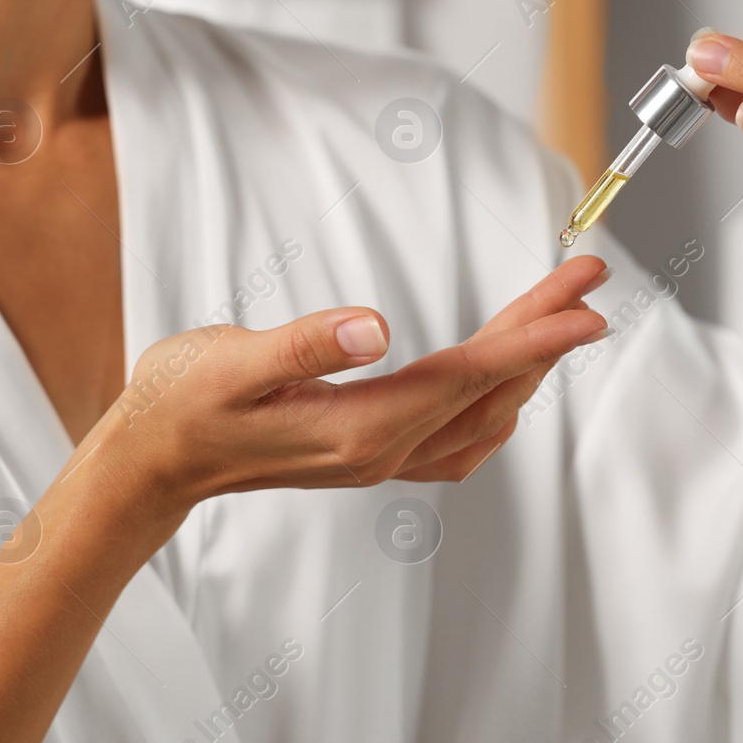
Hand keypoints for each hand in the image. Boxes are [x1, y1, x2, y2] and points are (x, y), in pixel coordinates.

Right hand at [99, 256, 610, 520]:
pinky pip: (457, 439)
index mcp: (359, 428)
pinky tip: (503, 385)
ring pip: (482, 415)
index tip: (586, 307)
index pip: (468, 375)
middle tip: (589, 281)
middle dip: (545, 334)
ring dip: (527, 365)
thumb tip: (376, 326)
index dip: (534, 338)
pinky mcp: (368, 454)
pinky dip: (495, 403)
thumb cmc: (181, 404)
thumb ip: (306, 345)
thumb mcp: (231, 362)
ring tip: (560, 315)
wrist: (152, 462)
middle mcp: (381, 450)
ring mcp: (378, 459)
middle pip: (488, 389)